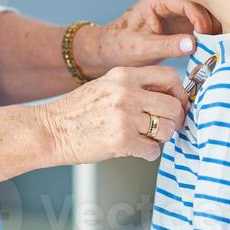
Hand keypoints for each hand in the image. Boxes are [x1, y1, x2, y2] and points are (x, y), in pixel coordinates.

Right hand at [38, 66, 187, 163]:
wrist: (50, 130)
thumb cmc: (77, 111)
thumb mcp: (106, 85)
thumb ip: (134, 86)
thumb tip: (169, 97)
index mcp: (124, 75)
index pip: (169, 76)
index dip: (180, 93)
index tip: (177, 105)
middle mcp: (126, 93)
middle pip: (173, 106)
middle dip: (174, 121)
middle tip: (165, 128)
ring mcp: (125, 117)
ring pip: (167, 130)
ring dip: (160, 139)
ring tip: (145, 139)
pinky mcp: (121, 141)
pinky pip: (153, 150)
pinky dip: (147, 153)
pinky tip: (134, 149)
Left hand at [77, 0, 220, 77]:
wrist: (107, 51)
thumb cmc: (119, 46)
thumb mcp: (142, 48)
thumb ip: (167, 45)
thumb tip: (193, 44)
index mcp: (157, 1)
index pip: (188, 4)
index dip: (201, 20)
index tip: (205, 39)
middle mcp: (169, 3)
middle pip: (200, 8)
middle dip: (211, 26)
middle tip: (217, 46)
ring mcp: (175, 14)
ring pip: (203, 18)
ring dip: (211, 32)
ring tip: (216, 50)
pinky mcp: (179, 25)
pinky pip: (199, 28)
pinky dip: (206, 38)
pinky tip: (210, 51)